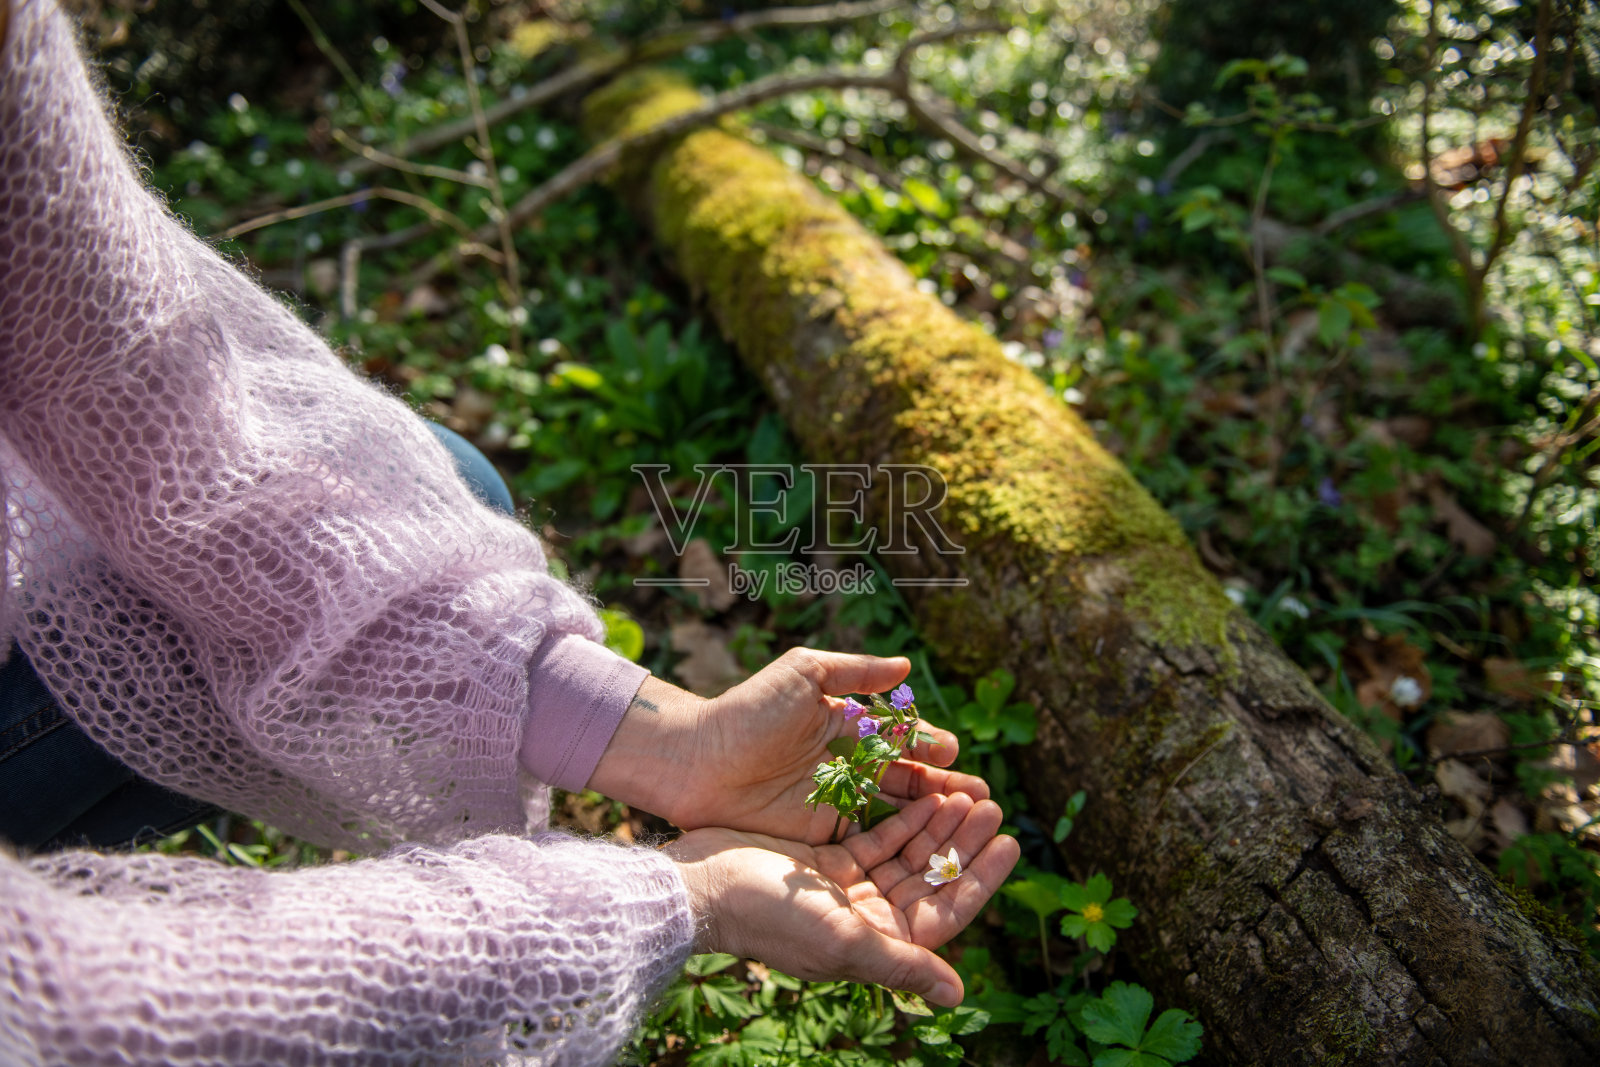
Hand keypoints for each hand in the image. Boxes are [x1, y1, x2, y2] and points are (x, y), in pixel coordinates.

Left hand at [589, 647, 990, 841]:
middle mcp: (844, 764)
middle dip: (942, 786)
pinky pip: (867, 836)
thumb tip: (905, 665)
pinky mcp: (820, 833)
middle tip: (980, 797)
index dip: (927, 745)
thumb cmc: (746, 711)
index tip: (954, 753)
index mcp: (842, 724)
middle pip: (904, 777)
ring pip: (893, 809)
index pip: (898, 736)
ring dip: (931, 815)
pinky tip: (929, 845)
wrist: (695, 762)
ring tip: (967, 822)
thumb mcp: (802, 675)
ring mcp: (834, 801)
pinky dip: (899, 840)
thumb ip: (854, 673)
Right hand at [665, 792, 1019, 1006]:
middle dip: (963, 842)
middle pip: (931, 876)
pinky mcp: (827, 858)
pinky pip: (877, 835)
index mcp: (877, 943)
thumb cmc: (771, 917)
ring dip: (937, 824)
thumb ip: (902, 965)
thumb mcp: (843, 939)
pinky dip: (903, 816)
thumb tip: (957, 995)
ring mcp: (848, 887)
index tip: (1010, 842)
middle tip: (993, 804)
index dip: (980, 878)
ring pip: (908, 852)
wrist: (702, 884)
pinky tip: (926, 791)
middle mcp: (868, 918)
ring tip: (967, 791)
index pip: (945, 910)